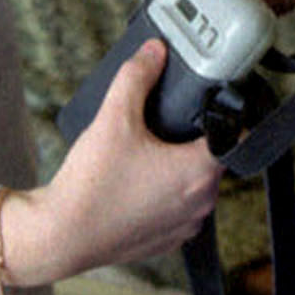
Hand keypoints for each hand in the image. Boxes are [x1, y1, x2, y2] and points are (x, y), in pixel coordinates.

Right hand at [0, 41, 223, 289]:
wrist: (61, 236)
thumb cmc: (91, 185)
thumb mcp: (114, 117)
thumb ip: (136, 77)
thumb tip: (153, 53)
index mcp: (199, 173)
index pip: (233, 137)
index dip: (222, 117)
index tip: (206, 107)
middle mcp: (201, 205)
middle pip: (211, 160)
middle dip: (191, 141)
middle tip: (163, 124)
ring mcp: (184, 228)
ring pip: (193, 186)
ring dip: (177, 169)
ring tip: (145, 153)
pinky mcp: (165, 242)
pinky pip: (175, 210)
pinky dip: (162, 195)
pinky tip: (135, 182)